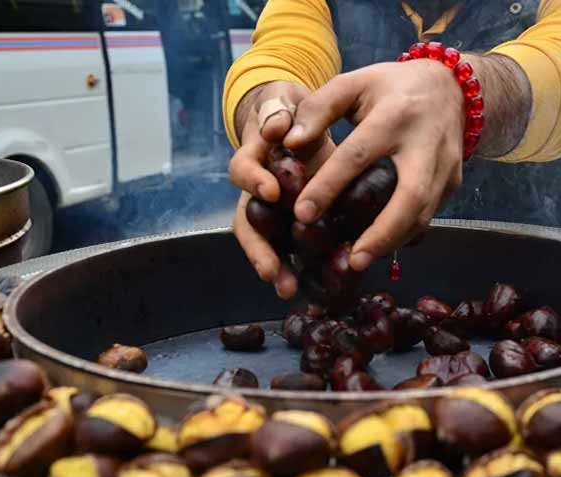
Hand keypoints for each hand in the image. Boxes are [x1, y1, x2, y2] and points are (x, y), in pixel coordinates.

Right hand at [229, 81, 335, 298]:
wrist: (302, 119)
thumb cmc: (290, 112)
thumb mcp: (283, 103)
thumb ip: (277, 111)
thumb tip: (276, 125)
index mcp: (254, 158)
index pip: (243, 170)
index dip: (254, 181)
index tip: (271, 192)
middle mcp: (258, 190)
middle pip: (247, 223)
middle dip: (258, 249)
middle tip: (271, 272)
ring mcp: (274, 209)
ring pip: (266, 242)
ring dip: (274, 266)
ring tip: (287, 290)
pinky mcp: (296, 219)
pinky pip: (294, 246)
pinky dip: (303, 265)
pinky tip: (318, 284)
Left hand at [284, 59, 465, 271]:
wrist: (452, 87)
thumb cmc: (391, 87)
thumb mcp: (353, 84)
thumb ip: (318, 109)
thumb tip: (289, 143)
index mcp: (395, 114)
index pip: (359, 155)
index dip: (329, 186)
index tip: (302, 214)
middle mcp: (426, 143)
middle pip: (410, 195)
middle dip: (382, 232)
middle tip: (352, 260)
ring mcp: (446, 166)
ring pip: (424, 214)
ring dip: (393, 241)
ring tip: (360, 261)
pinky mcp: (454, 183)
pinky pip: (429, 216)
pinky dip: (404, 235)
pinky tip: (379, 248)